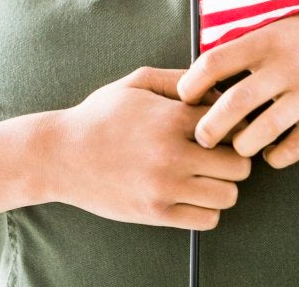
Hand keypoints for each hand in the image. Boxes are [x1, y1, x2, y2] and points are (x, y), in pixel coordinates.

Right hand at [48, 67, 250, 230]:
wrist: (59, 155)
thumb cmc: (100, 116)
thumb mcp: (136, 83)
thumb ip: (178, 78)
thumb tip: (218, 86)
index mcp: (171, 118)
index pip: (233, 125)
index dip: (233, 126)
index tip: (222, 129)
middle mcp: (172, 154)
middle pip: (239, 165)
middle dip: (234, 158)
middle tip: (220, 156)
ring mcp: (164, 188)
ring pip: (228, 195)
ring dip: (223, 186)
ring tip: (206, 177)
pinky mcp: (155, 214)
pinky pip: (207, 220)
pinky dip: (207, 210)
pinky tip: (191, 195)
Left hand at [177, 5, 298, 168]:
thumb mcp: (284, 25)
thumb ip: (250, 44)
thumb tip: (206, 68)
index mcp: (269, 39)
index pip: (214, 63)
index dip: (192, 85)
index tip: (186, 99)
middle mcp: (287, 65)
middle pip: (232, 104)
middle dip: (209, 128)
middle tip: (202, 137)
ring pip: (260, 132)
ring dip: (242, 146)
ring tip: (239, 147)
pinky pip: (293, 148)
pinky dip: (276, 157)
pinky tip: (271, 154)